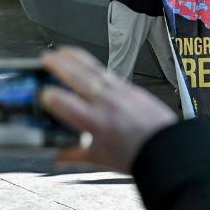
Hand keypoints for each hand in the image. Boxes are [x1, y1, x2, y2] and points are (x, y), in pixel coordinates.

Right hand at [40, 47, 177, 172]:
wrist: (167, 148)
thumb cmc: (137, 155)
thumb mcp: (100, 159)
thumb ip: (75, 155)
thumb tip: (56, 157)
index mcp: (96, 123)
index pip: (67, 104)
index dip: (51, 96)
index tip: (42, 92)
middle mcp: (107, 104)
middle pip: (78, 78)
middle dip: (59, 65)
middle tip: (45, 57)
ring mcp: (121, 93)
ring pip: (94, 70)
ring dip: (76, 58)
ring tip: (61, 51)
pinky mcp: (132, 89)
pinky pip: (110, 73)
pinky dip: (95, 66)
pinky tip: (87, 62)